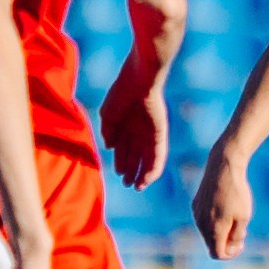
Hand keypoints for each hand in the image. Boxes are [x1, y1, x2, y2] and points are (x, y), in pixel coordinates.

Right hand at [98, 64, 169, 187]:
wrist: (138, 81)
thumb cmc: (120, 94)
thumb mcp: (108, 114)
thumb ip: (108, 131)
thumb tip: (109, 147)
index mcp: (125, 125)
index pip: (124, 148)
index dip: (121, 161)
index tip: (119, 173)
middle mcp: (138, 131)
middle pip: (135, 155)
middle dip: (131, 170)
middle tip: (127, 183)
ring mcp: (150, 133)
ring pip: (147, 158)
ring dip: (143, 173)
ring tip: (137, 186)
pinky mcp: (160, 134)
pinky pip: (158, 155)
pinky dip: (153, 168)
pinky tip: (147, 180)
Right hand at [191, 147, 252, 259]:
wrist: (223, 167)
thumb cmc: (237, 192)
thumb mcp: (243, 217)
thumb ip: (236, 236)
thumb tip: (230, 249)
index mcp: (213, 229)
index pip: (217, 254)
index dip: (231, 254)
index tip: (241, 243)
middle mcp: (201, 224)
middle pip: (212, 244)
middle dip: (226, 242)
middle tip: (241, 231)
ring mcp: (197, 213)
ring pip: (207, 232)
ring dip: (221, 231)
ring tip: (235, 217)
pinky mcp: (196, 204)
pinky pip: (204, 220)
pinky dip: (214, 221)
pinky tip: (225, 207)